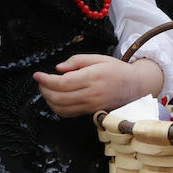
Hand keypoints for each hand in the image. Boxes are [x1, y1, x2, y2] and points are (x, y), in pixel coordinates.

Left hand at [35, 55, 161, 116]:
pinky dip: (57, 108)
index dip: (45, 80)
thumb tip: (59, 68)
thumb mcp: (99, 58)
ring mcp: (91, 105)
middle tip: (41, 82)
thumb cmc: (117, 70)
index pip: (62, 83)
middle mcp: (91, 93)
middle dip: (44, 90)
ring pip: (61, 108)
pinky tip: (56, 99)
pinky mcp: (91, 112)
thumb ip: (77, 61)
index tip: (37, 75)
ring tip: (47, 90)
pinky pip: (69, 114)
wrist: (135, 86)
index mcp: (92, 77)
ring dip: (49, 100)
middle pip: (58, 97)